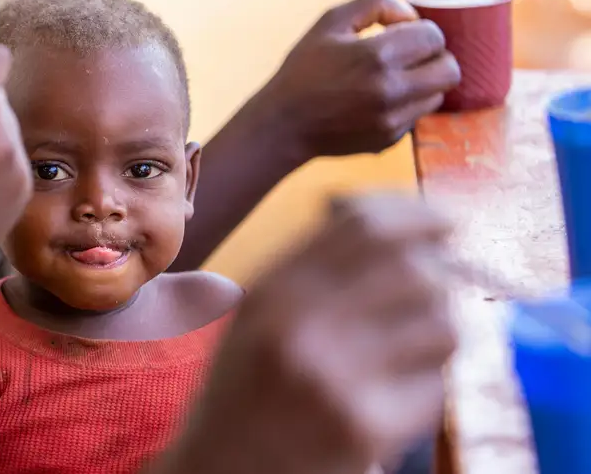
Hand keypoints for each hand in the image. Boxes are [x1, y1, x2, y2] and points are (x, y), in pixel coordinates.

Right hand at [157, 194, 456, 473]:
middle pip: (415, 270)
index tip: (445, 223)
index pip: (366, 226)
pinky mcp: (363, 427)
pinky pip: (433, 387)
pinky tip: (389, 397)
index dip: (419, 217)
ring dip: (438, 334)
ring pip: (439, 326)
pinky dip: (424, 389)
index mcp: (273, 290)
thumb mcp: (258, 316)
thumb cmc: (245, 392)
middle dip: (442, 277)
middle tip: (441, 291)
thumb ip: (313, 269)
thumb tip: (401, 225)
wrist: (220, 472)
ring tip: (411, 350)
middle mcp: (300, 325)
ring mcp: (333, 378)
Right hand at [262, 0, 460, 156]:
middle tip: (412, 56)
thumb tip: (410, 15)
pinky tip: (378, 102)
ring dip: (424, 83)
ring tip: (395, 79)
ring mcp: (392, 120)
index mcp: (377, 55)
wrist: (283, 124)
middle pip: (449, 69)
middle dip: (435, 57)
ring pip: (438, 95)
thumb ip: (375, 3)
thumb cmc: (304, 69)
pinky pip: (417, 117)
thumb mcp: (330, 22)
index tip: (403, 34)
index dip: (422, 31)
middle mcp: (391, 90)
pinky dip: (406, 107)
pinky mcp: (389, 140)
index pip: (434, 36)